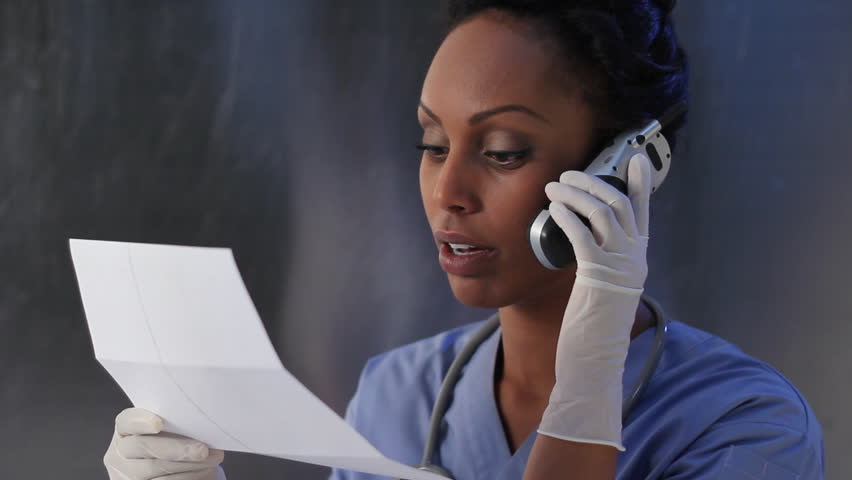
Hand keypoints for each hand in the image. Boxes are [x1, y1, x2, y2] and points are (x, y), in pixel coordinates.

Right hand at [104, 408, 225, 479]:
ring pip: (156, 470)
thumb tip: (200, 418)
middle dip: (176, 448)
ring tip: (213, 459)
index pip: (126, 422)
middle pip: (144, 447)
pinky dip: (188, 477)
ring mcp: (127, 475)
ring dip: (189, 466)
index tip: (159, 422)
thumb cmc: (171, 441)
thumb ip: (174, 421)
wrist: (169, 468)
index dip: (140, 421)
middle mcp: (121, 453)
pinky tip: (204, 471)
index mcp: (125, 430)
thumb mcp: (167, 429)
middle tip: (202, 449)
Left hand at [538, 153, 652, 450]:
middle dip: (594, 181)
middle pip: (621, 204)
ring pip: (604, 213)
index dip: (641, 183)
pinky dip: (568, 217)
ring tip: (553, 187)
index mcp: (637, 259)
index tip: (637, 159)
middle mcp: (634, 259)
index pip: (643, 212)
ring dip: (576, 194)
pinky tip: (554, 209)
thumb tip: (585, 238)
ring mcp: (620, 267)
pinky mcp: (600, 277)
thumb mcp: (603, 287)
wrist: (596, 361)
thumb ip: (602, 261)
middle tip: (568, 174)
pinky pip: (584, 236)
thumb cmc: (594, 326)